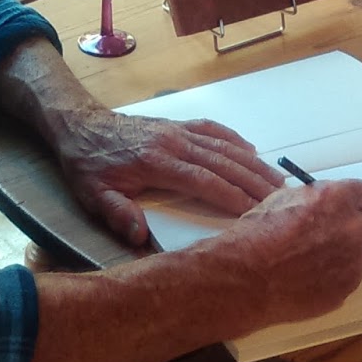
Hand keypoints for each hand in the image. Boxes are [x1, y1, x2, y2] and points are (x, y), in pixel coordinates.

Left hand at [53, 108, 284, 247]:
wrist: (78, 125)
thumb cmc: (87, 163)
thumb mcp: (92, 194)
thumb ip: (117, 213)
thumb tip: (138, 236)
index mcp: (157, 162)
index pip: (204, 181)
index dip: (232, 196)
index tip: (257, 211)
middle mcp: (173, 143)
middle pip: (224, 163)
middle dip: (255, 182)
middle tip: (283, 199)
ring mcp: (177, 131)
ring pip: (224, 147)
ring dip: (253, 164)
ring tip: (278, 180)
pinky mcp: (176, 125)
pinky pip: (212, 130)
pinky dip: (234, 140)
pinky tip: (251, 151)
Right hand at [228, 178, 361, 326]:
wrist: (247, 276)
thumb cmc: (257, 237)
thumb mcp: (282, 200)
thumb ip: (314, 199)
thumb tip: (324, 204)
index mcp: (336, 199)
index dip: (358, 202)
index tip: (354, 207)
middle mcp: (351, 227)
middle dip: (356, 228)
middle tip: (335, 235)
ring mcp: (352, 259)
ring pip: (358, 252)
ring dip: (343, 253)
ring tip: (310, 260)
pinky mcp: (348, 285)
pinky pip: (349, 276)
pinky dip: (335, 275)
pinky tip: (309, 276)